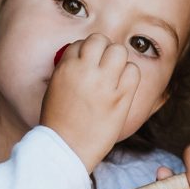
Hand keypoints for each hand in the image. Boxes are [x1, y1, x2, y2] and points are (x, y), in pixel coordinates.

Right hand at [40, 33, 139, 170]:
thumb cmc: (59, 121)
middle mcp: (84, 71)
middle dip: (104, 51)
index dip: (86, 53)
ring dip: (119, 61)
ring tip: (115, 76)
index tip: (88, 66)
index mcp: (65, 68)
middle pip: (101, 40)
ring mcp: (104, 84)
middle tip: (104, 68)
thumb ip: (69, 71)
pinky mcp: (120, 98)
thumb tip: (85, 58)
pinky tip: (123, 87)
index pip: (80, 44)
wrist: (66, 148)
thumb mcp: (55, 88)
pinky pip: (134, 71)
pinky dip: (130, 75)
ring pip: (119, 51)